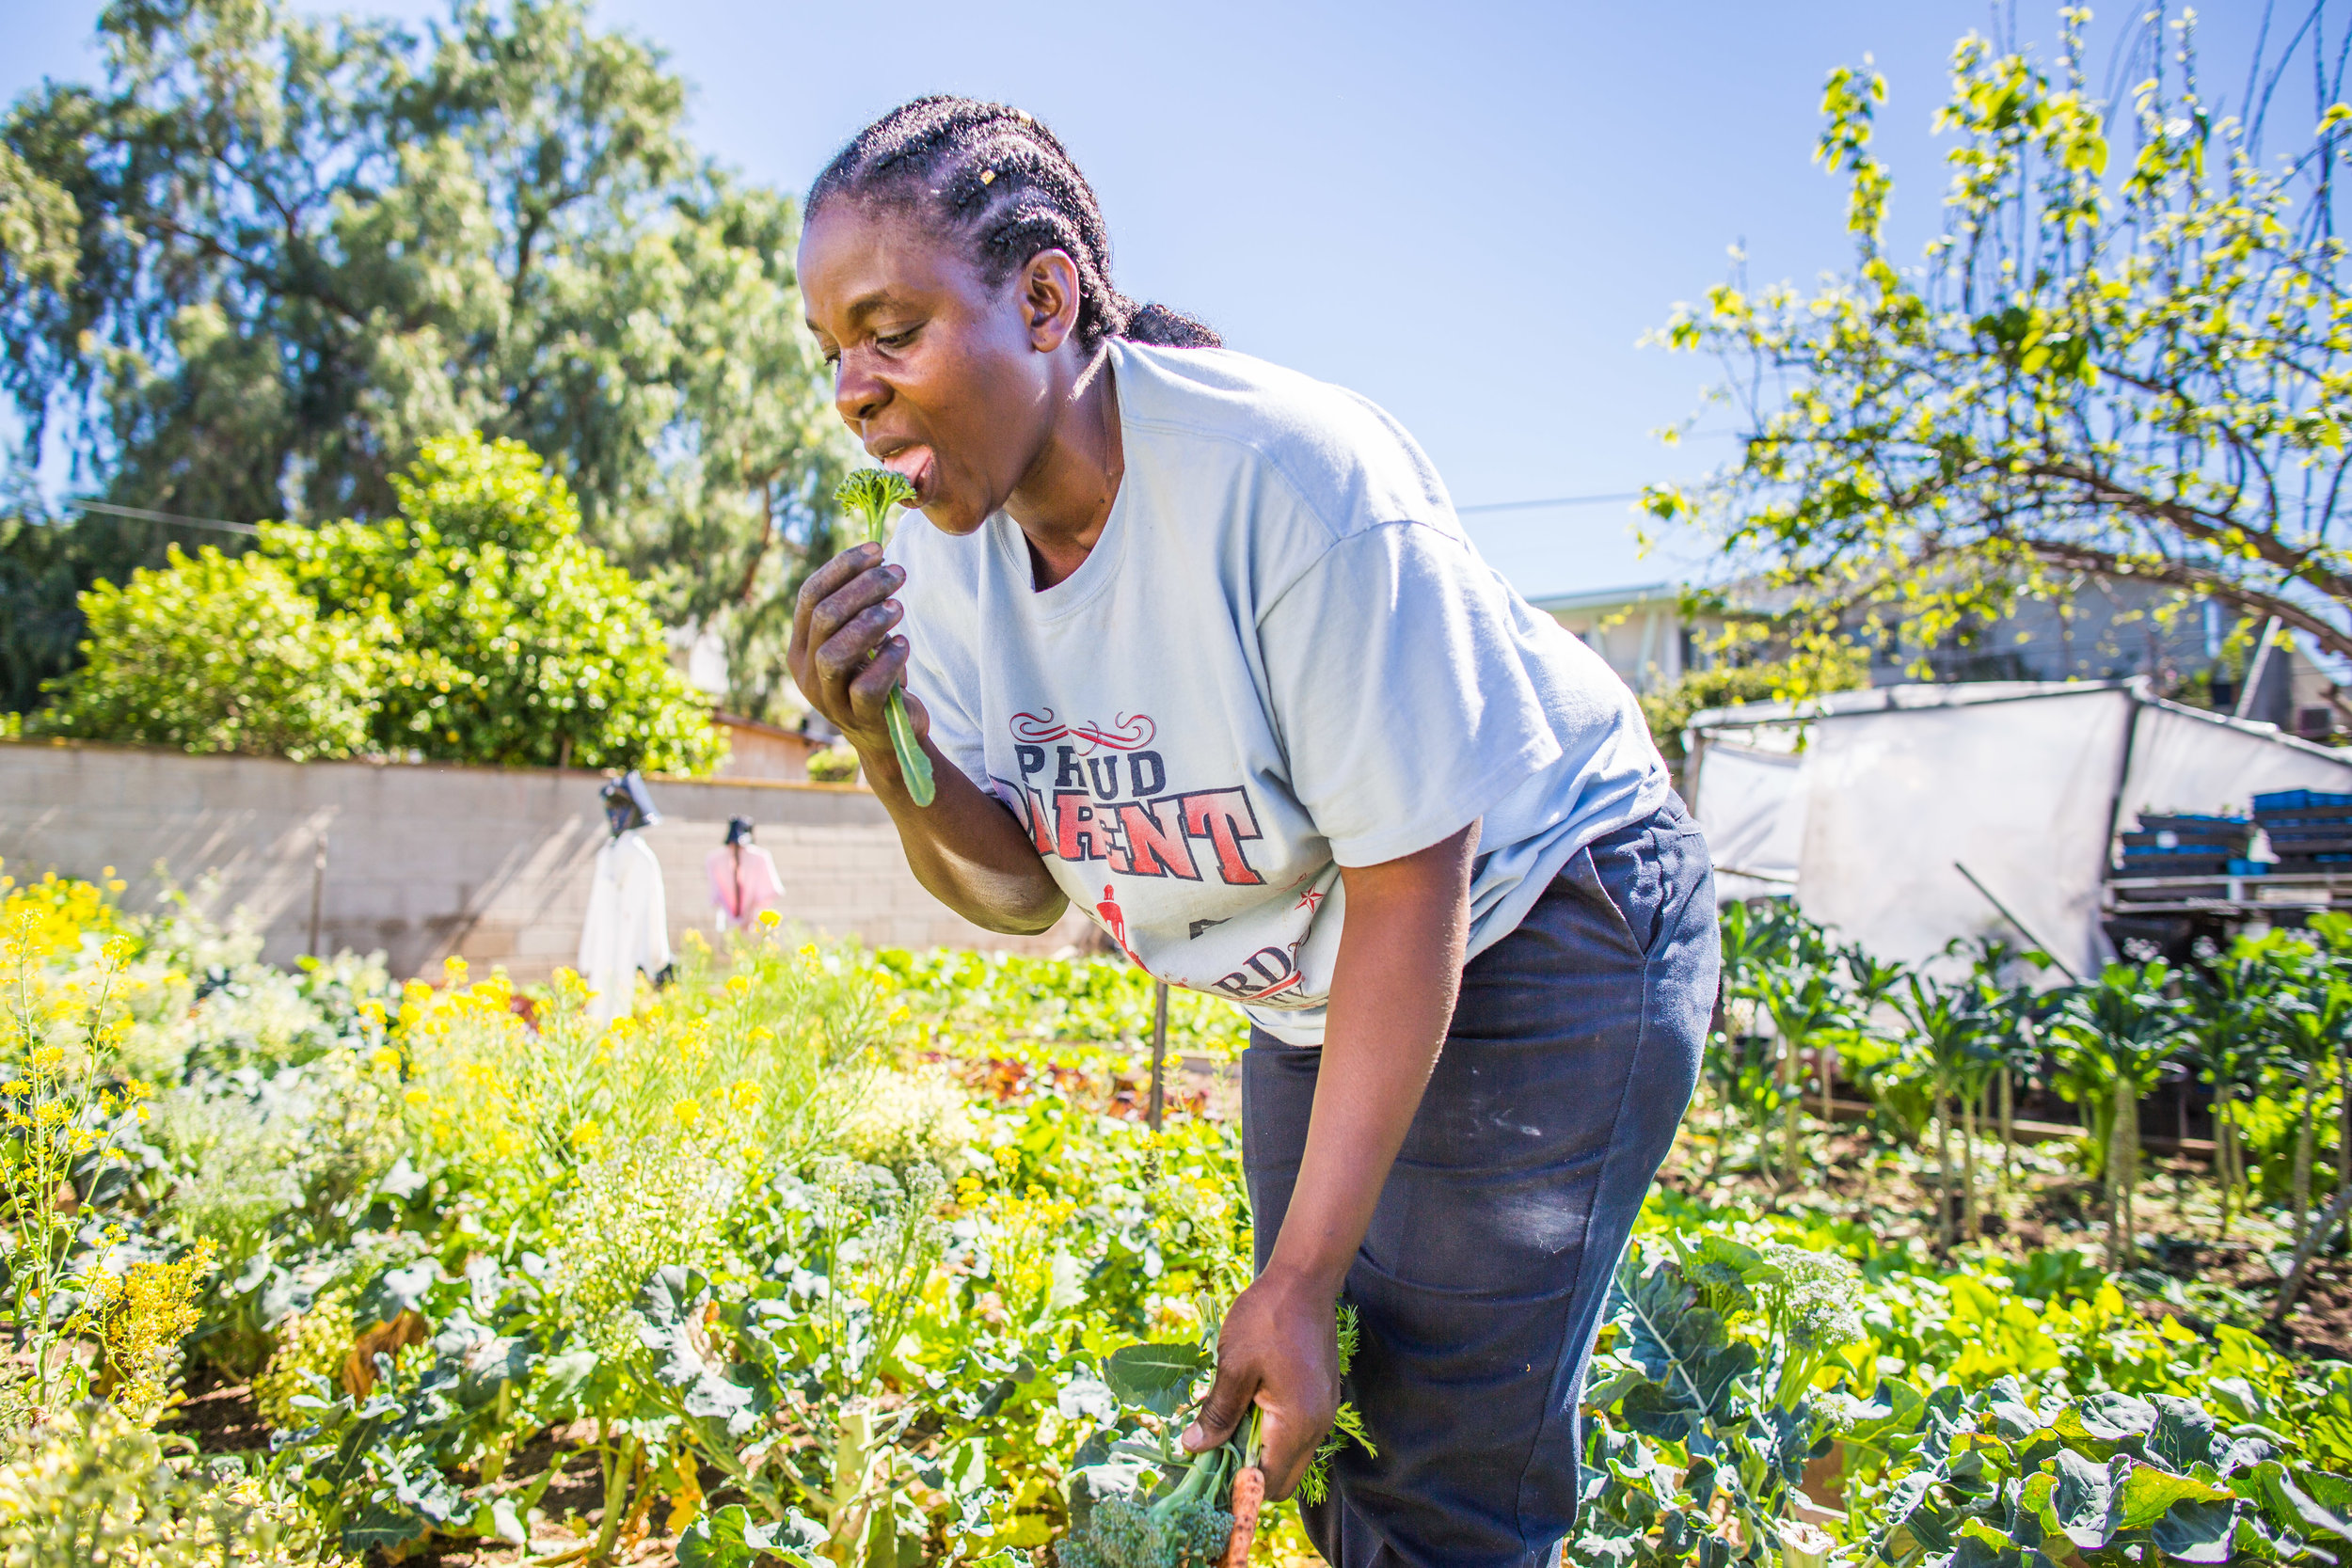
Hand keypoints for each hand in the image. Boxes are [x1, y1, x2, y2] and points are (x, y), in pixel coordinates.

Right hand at [786, 542, 929, 763]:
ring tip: (899, 608)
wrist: (890, 736)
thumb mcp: (862, 639)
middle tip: (897, 574)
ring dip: (870, 623)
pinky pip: (865, 687)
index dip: (842, 567)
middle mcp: (806, 670)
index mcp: (801, 644)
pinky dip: (887, 661)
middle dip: (863, 588)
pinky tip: (904, 644)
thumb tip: (878, 557)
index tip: (877, 549)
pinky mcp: (857, 718)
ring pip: (835, 653)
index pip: (810, 595)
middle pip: (823, 617)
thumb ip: (859, 607)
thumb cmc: (875, 676)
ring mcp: (828, 697)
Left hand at [1182, 1267, 1336, 1501]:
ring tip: (1224, 1426)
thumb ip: (1217, 1413)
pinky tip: (1245, 1407)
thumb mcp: (1233, 1366)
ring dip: (1258, 1451)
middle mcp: (1318, 1426)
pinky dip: (1270, 1433)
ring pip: (1290, 1456)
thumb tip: (1194, 1449)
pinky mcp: (1320, 1397)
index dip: (1237, 1487)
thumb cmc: (1266, 1318)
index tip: (1206, 1473)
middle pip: (1283, 1478)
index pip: (1269, 1484)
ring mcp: (1323, 1411)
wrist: (1304, 1279)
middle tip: (1212, 1450)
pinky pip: (1295, 1433)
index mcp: (1297, 1423)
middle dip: (1247, 1473)